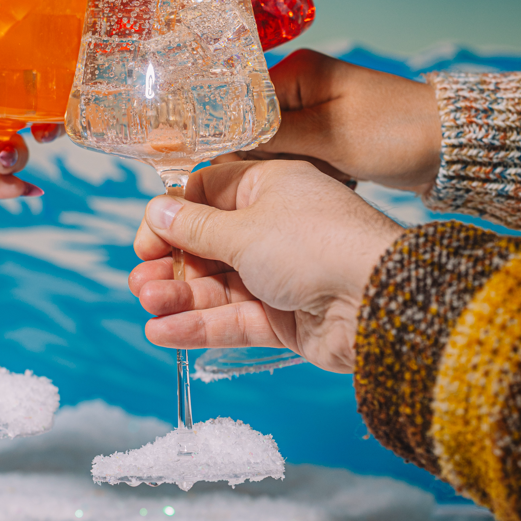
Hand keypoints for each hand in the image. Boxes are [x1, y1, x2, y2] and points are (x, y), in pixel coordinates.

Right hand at [128, 160, 401, 372]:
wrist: (379, 302)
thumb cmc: (319, 245)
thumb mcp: (244, 229)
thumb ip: (195, 227)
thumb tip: (158, 211)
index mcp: (270, 188)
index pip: (207, 195)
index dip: (171, 217)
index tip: (145, 239)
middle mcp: (274, 228)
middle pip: (208, 245)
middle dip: (171, 262)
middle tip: (140, 279)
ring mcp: (280, 276)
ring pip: (217, 286)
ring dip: (179, 295)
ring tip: (147, 303)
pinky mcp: (285, 318)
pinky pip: (233, 319)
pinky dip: (198, 326)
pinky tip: (162, 331)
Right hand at [218, 50, 441, 193]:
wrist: (449, 147)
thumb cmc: (396, 132)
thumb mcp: (329, 136)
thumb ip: (272, 135)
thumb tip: (221, 138)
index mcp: (296, 71)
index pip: (239, 102)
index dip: (230, 136)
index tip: (228, 165)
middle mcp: (300, 85)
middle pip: (253, 127)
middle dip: (267, 156)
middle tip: (299, 168)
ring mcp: (314, 110)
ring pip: (275, 147)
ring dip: (291, 166)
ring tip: (326, 169)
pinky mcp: (327, 133)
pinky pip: (299, 156)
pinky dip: (309, 170)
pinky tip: (334, 174)